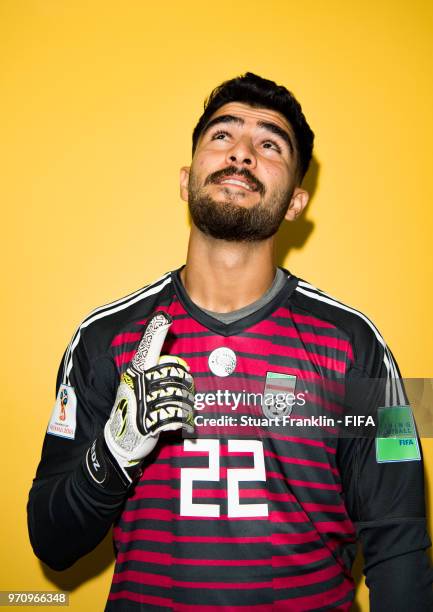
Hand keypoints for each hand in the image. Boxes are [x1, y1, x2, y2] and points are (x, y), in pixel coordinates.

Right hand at [104, 311, 194, 482]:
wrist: (119, 442)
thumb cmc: (135, 409)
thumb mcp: (139, 385)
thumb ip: (151, 369)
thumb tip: (169, 349)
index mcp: (136, 373)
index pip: (148, 350)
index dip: (156, 333)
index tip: (164, 317)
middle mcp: (138, 384)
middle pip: (175, 374)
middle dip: (185, 383)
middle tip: (184, 392)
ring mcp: (142, 403)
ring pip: (178, 396)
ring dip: (186, 404)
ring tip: (182, 409)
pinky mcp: (147, 423)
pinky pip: (175, 417)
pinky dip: (181, 422)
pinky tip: (180, 424)